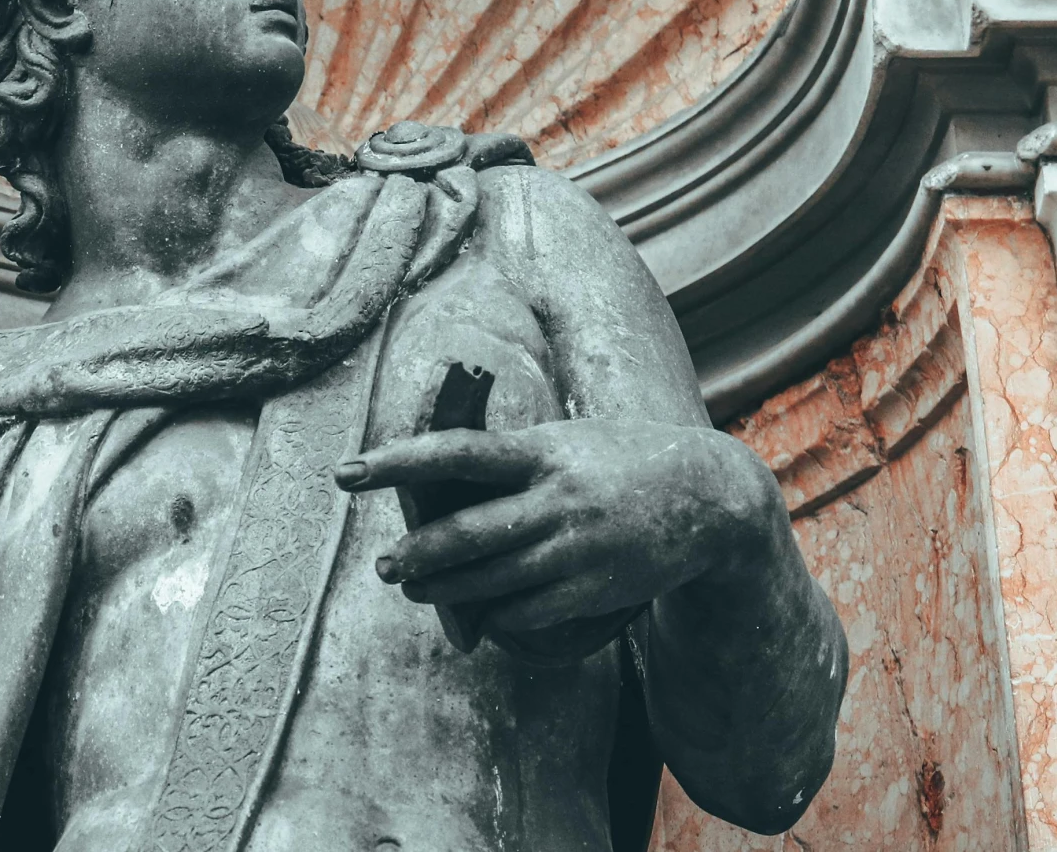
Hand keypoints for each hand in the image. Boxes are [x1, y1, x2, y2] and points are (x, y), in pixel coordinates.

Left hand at [333, 419, 784, 635]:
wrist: (710, 499)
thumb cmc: (622, 460)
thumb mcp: (568, 441)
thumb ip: (513, 460)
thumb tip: (443, 477)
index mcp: (544, 451)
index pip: (456, 454)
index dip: (396, 462)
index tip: (346, 471)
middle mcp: (557, 500)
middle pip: (465, 535)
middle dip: (416, 556)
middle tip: (383, 567)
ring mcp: (577, 551)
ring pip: (490, 582)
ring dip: (445, 591)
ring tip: (414, 587)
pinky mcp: (594, 591)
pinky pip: (527, 612)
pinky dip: (496, 614)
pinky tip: (480, 612)